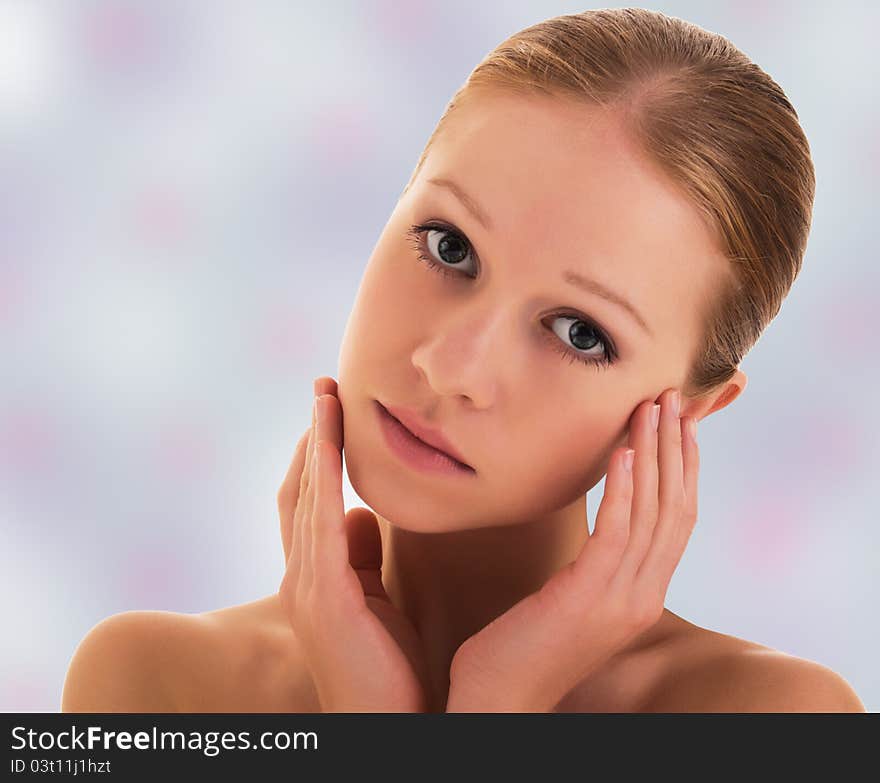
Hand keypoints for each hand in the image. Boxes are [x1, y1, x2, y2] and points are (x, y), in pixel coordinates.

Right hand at [276, 376, 431, 711]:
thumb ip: (361, 556)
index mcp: (315, 576)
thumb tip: (361, 513)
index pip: (310, 499)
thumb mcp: (375, 598)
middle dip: (312, 435)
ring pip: (306, 495)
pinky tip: (329, 438)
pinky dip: (322, 475)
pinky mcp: (324, 597)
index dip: (317, 453)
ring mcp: (306, 586)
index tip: (332, 409)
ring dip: (315, 441)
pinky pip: (321, 521)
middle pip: (300, 488)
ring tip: (328, 396)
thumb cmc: (386, 665)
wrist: (390, 724)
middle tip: (326, 386)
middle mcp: (301, 575)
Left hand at [446, 388, 699, 711]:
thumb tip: (600, 528)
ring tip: (651, 408)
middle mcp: (643, 596)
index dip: (683, 467)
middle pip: (676, 508)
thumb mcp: (572, 598)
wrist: (500, 699)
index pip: (677, 520)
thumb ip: (596, 566)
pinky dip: (625, 488)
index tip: (680, 422)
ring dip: (654, 454)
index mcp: (642, 594)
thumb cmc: (524, 645)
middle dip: (676, 449)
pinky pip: (616, 533)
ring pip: (652, 513)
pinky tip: (623, 451)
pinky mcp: (589, 597)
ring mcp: (622, 599)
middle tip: (673, 399)